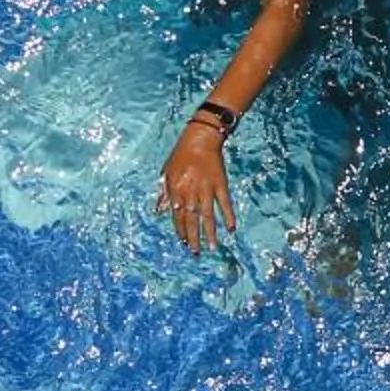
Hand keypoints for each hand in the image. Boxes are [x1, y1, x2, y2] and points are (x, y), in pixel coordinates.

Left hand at [158, 123, 235, 253]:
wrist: (201, 138)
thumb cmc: (181, 154)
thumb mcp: (166, 172)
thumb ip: (163, 193)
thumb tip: (158, 211)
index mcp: (176, 189)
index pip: (177, 215)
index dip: (180, 230)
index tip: (183, 242)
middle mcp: (190, 191)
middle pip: (191, 219)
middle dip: (193, 237)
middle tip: (196, 252)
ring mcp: (207, 188)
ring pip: (208, 215)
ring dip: (210, 232)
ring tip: (212, 247)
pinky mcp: (221, 183)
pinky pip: (225, 203)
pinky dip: (228, 215)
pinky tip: (231, 228)